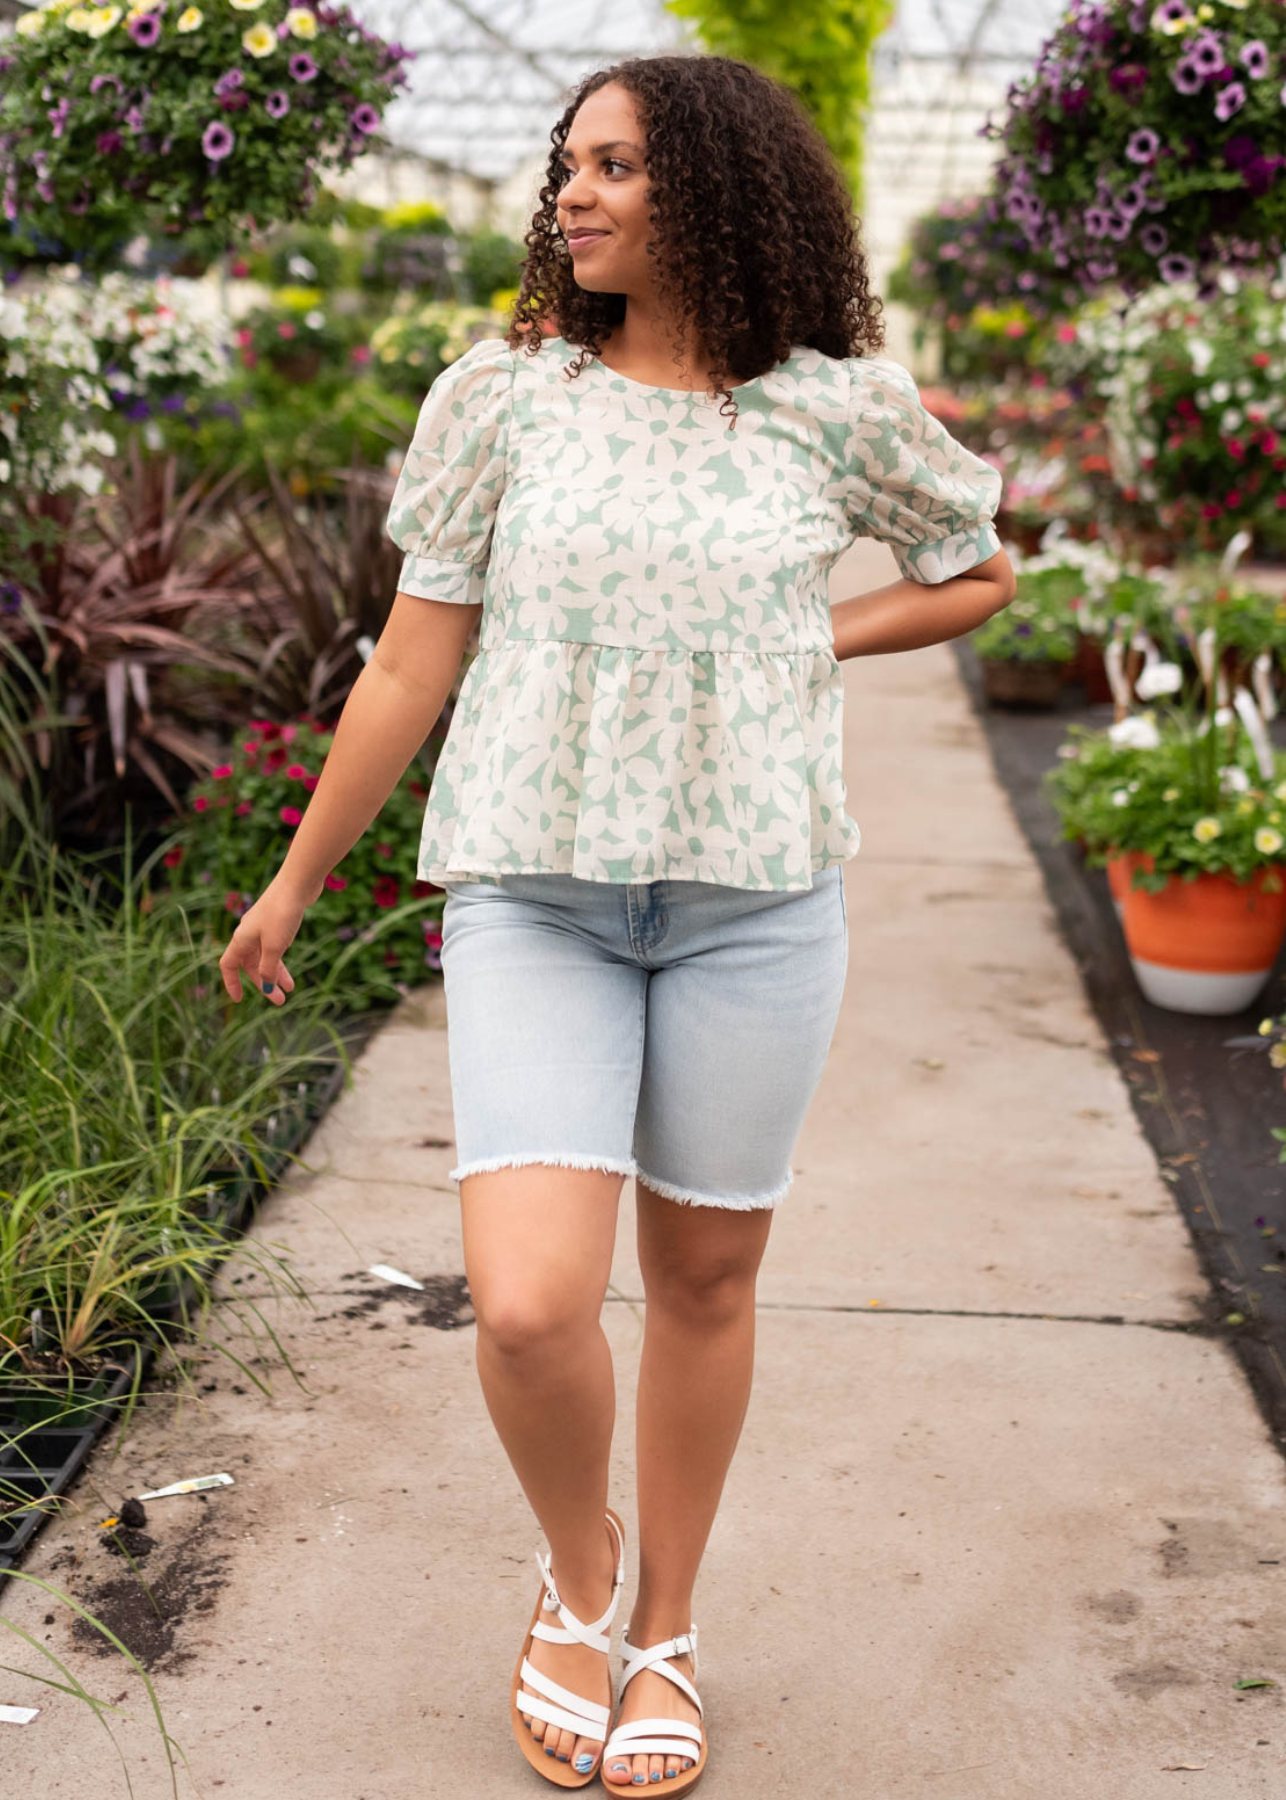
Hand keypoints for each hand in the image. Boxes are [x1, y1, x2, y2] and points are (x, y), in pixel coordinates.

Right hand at [218, 874, 315, 1005]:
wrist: (297, 883)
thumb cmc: (282, 913)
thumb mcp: (275, 946)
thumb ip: (268, 968)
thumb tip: (267, 986)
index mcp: (241, 939)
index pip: (228, 965)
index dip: (231, 983)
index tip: (238, 999)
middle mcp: (249, 934)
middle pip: (250, 965)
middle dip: (263, 983)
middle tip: (279, 1000)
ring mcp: (263, 928)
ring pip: (265, 957)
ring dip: (276, 974)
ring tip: (291, 990)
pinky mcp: (277, 923)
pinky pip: (275, 948)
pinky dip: (281, 961)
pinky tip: (291, 972)